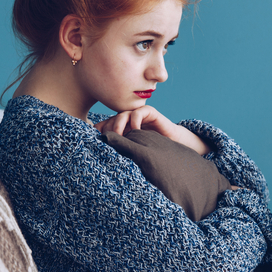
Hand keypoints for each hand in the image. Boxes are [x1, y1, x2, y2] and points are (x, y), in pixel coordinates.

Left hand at [95, 105, 209, 155]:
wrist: (174, 145)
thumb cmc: (153, 152)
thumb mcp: (133, 153)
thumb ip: (121, 152)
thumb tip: (102, 159)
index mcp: (120, 129)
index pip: (103, 127)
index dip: (99, 134)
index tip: (97, 144)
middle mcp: (127, 121)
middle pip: (110, 121)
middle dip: (108, 131)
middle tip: (109, 142)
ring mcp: (138, 115)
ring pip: (121, 115)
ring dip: (118, 126)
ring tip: (121, 138)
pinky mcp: (149, 112)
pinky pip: (137, 113)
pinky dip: (134, 122)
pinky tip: (136, 133)